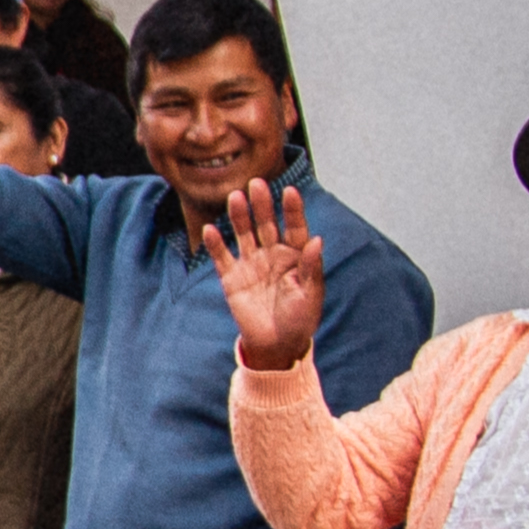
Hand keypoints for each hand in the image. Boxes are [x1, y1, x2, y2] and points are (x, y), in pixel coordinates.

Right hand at [204, 178, 327, 371]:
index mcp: (295, 256)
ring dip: (239, 216)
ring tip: (235, 197)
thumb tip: (318, 240)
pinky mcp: (231, 278)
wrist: (276, 344)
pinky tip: (211, 230)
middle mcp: (272, 254)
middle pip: (266, 224)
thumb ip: (311, 268)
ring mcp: (250, 264)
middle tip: (257, 183)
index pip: (294, 227)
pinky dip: (216, 244)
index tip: (290, 191)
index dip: (292, 210)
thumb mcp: (311, 295)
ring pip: (244, 234)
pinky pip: (222, 257)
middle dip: (262, 205)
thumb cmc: (300, 319)